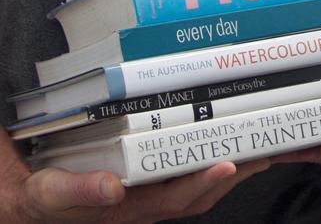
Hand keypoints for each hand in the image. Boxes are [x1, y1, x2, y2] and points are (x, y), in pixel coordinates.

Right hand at [0, 128, 268, 223]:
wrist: (27, 201)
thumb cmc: (39, 198)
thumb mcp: (48, 194)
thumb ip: (77, 192)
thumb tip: (112, 189)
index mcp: (126, 209)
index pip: (174, 198)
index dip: (204, 183)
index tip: (228, 164)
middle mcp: (142, 204)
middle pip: (196, 193)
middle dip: (231, 173)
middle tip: (262, 146)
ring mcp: (145, 194)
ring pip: (194, 185)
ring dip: (227, 167)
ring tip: (255, 143)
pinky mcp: (144, 181)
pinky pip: (182, 174)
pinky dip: (205, 159)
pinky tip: (220, 142)